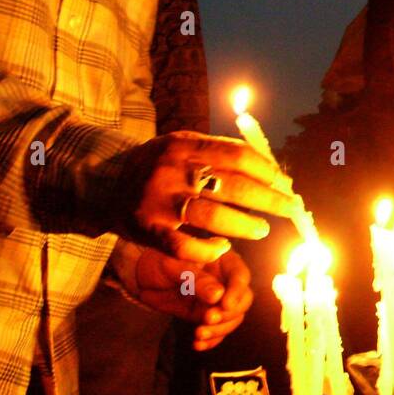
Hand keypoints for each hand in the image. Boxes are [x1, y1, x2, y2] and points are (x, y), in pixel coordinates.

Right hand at [111, 131, 298, 260]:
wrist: (104, 184)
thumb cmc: (157, 166)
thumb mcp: (181, 146)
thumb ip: (218, 152)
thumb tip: (271, 169)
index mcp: (184, 145)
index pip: (237, 155)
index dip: (267, 171)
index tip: (285, 183)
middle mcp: (172, 170)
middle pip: (234, 187)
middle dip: (269, 200)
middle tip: (289, 209)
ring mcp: (159, 201)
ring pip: (214, 218)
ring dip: (245, 225)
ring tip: (261, 230)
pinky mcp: (148, 229)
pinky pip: (186, 247)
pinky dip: (209, 250)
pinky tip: (223, 248)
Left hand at [129, 243, 253, 351]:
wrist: (143, 276)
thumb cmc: (160, 260)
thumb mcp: (175, 266)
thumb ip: (196, 279)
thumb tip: (218, 296)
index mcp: (223, 261)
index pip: (240, 276)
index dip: (237, 291)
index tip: (225, 305)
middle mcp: (226, 281)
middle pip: (243, 300)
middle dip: (229, 314)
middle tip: (208, 319)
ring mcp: (218, 301)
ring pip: (232, 319)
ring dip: (219, 330)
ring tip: (199, 334)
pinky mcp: (206, 316)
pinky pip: (217, 331)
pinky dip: (210, 340)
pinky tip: (197, 345)